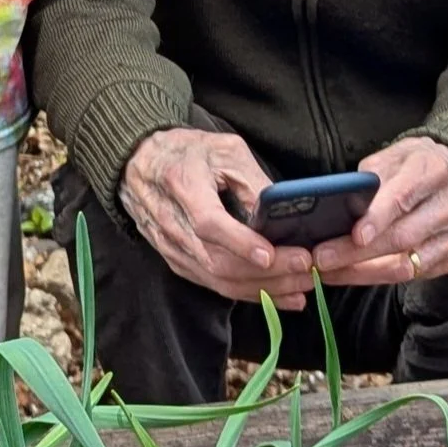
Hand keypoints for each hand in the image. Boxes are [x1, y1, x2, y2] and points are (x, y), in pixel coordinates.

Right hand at [117, 128, 311, 306]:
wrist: (141, 162)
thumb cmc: (187, 151)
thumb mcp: (225, 151)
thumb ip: (253, 182)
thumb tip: (282, 219)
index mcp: (182, 185)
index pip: (209, 223)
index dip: (240, 242)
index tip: (271, 253)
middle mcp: (171, 222)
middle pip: (218, 261)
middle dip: (266, 273)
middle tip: (306, 269)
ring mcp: (172, 247)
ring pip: (218, 281)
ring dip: (263, 289)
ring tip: (301, 287)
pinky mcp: (177, 262)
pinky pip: (214, 286)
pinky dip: (249, 294)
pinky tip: (279, 295)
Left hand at [312, 136, 447, 289]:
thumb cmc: (413, 166)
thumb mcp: (391, 157)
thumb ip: (369, 179)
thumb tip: (339, 207)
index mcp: (433, 170)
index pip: (403, 198)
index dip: (377, 219)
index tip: (355, 235)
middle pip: (402, 238)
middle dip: (357, 253)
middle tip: (322, 259)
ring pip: (406, 265)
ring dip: (363, 272)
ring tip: (330, 272)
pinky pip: (413, 276)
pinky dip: (379, 278)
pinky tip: (353, 274)